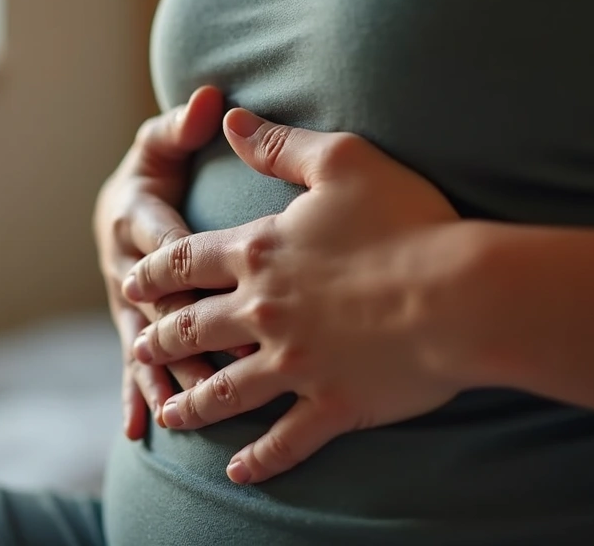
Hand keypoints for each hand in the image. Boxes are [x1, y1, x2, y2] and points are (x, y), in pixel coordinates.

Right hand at [94, 86, 225, 439]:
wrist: (128, 208)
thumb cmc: (157, 170)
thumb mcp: (162, 143)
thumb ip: (181, 125)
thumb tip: (211, 98)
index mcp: (135, 216)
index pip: (161, 236)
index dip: (183, 256)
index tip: (218, 275)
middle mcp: (124, 265)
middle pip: (154, 299)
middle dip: (184, 328)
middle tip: (222, 353)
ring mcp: (126, 303)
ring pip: (144, 341)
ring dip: (165, 373)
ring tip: (185, 404)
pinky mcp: (132, 328)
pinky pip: (132, 366)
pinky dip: (135, 396)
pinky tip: (141, 429)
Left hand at [124, 108, 470, 482]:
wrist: (461, 294)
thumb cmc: (408, 221)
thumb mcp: (342, 160)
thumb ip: (278, 144)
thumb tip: (228, 119)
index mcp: (262, 254)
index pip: (187, 263)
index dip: (155, 271)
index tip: (132, 282)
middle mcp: (264, 312)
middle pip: (192, 329)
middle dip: (160, 338)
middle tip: (139, 345)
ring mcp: (295, 365)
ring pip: (224, 391)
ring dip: (192, 403)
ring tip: (170, 414)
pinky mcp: (331, 405)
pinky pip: (284, 441)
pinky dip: (259, 460)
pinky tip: (237, 474)